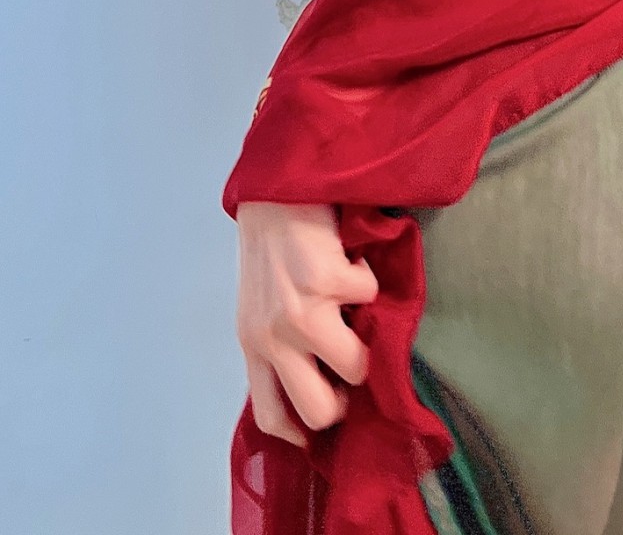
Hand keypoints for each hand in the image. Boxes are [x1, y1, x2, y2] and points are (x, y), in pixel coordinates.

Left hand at [235, 200, 378, 444]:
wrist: (274, 191)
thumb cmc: (271, 250)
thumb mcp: (260, 306)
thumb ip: (280, 345)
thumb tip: (322, 383)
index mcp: (252, 346)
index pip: (272, 417)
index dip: (304, 431)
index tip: (328, 417)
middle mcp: (272, 337)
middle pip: (320, 411)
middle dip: (348, 396)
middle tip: (353, 363)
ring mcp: (300, 311)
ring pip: (356, 366)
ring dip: (367, 337)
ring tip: (355, 307)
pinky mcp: (328, 281)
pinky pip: (370, 298)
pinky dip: (369, 279)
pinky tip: (352, 261)